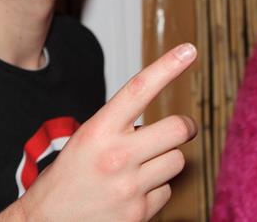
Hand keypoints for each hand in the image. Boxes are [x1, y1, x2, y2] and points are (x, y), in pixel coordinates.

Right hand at [0, 43, 197, 221]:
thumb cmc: (68, 177)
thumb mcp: (86, 139)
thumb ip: (121, 126)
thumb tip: (166, 125)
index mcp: (99, 131)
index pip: (139, 89)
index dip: (167, 67)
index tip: (189, 50)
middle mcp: (116, 156)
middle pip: (177, 128)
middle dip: (185, 126)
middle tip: (184, 127)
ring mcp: (130, 187)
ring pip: (177, 160)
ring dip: (166, 160)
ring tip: (141, 167)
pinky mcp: (139, 213)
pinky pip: (167, 190)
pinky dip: (156, 189)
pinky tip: (133, 193)